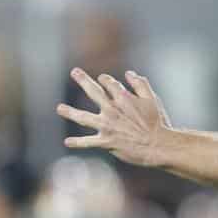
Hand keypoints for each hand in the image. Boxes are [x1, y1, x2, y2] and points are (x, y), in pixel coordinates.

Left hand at [57, 68, 175, 167]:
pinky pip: (88, 142)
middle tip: (74, 72)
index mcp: (122, 98)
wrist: (157, 145)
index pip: (108, 83)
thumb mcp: (152, 99)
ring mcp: (107, 126)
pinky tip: (67, 142)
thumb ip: (141, 84)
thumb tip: (129, 73)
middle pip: (93, 92)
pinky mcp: (106, 142)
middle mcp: (111, 110)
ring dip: (70, 112)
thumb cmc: (157, 122)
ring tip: (59, 108)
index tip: (102, 79)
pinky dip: (77, 142)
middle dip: (83, 80)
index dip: (105, 80)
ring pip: (83, 117)